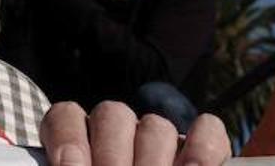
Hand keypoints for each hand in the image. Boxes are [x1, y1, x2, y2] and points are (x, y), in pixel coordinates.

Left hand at [40, 101, 229, 165]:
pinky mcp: (204, 145)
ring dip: (153, 159)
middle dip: (112, 155)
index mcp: (82, 146)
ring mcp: (161, 137)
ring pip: (156, 126)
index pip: (67, 117)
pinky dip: (203, 148)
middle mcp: (119, 133)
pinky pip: (207, 128)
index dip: (67, 139)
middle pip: (113, 116)